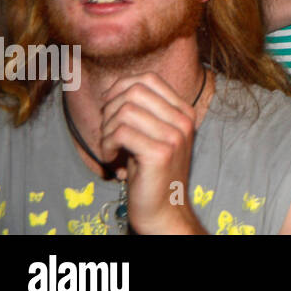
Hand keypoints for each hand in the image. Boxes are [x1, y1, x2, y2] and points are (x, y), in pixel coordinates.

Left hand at [99, 72, 203, 233]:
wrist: (164, 210)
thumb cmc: (151, 173)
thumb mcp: (152, 135)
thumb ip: (142, 111)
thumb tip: (113, 88)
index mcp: (184, 112)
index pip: (148, 79)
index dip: (120, 88)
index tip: (109, 110)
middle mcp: (183, 120)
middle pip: (134, 90)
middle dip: (110, 109)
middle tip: (108, 134)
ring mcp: (175, 136)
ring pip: (124, 110)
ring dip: (106, 130)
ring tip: (110, 149)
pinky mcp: (160, 153)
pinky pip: (120, 132)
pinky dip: (106, 145)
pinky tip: (112, 160)